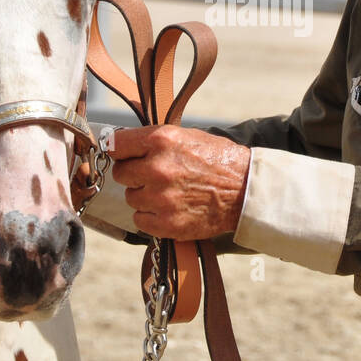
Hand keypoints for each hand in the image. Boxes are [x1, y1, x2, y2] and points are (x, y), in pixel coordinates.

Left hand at [108, 126, 249, 239]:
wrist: (245, 190)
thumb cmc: (217, 160)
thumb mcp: (186, 136)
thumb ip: (153, 141)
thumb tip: (120, 144)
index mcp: (161, 141)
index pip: (115, 144)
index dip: (119, 150)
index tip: (122, 154)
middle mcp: (157, 169)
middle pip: (121, 173)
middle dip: (134, 174)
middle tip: (155, 175)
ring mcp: (161, 198)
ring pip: (131, 198)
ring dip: (144, 196)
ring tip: (169, 192)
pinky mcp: (166, 223)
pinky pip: (140, 220)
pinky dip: (151, 216)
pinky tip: (170, 208)